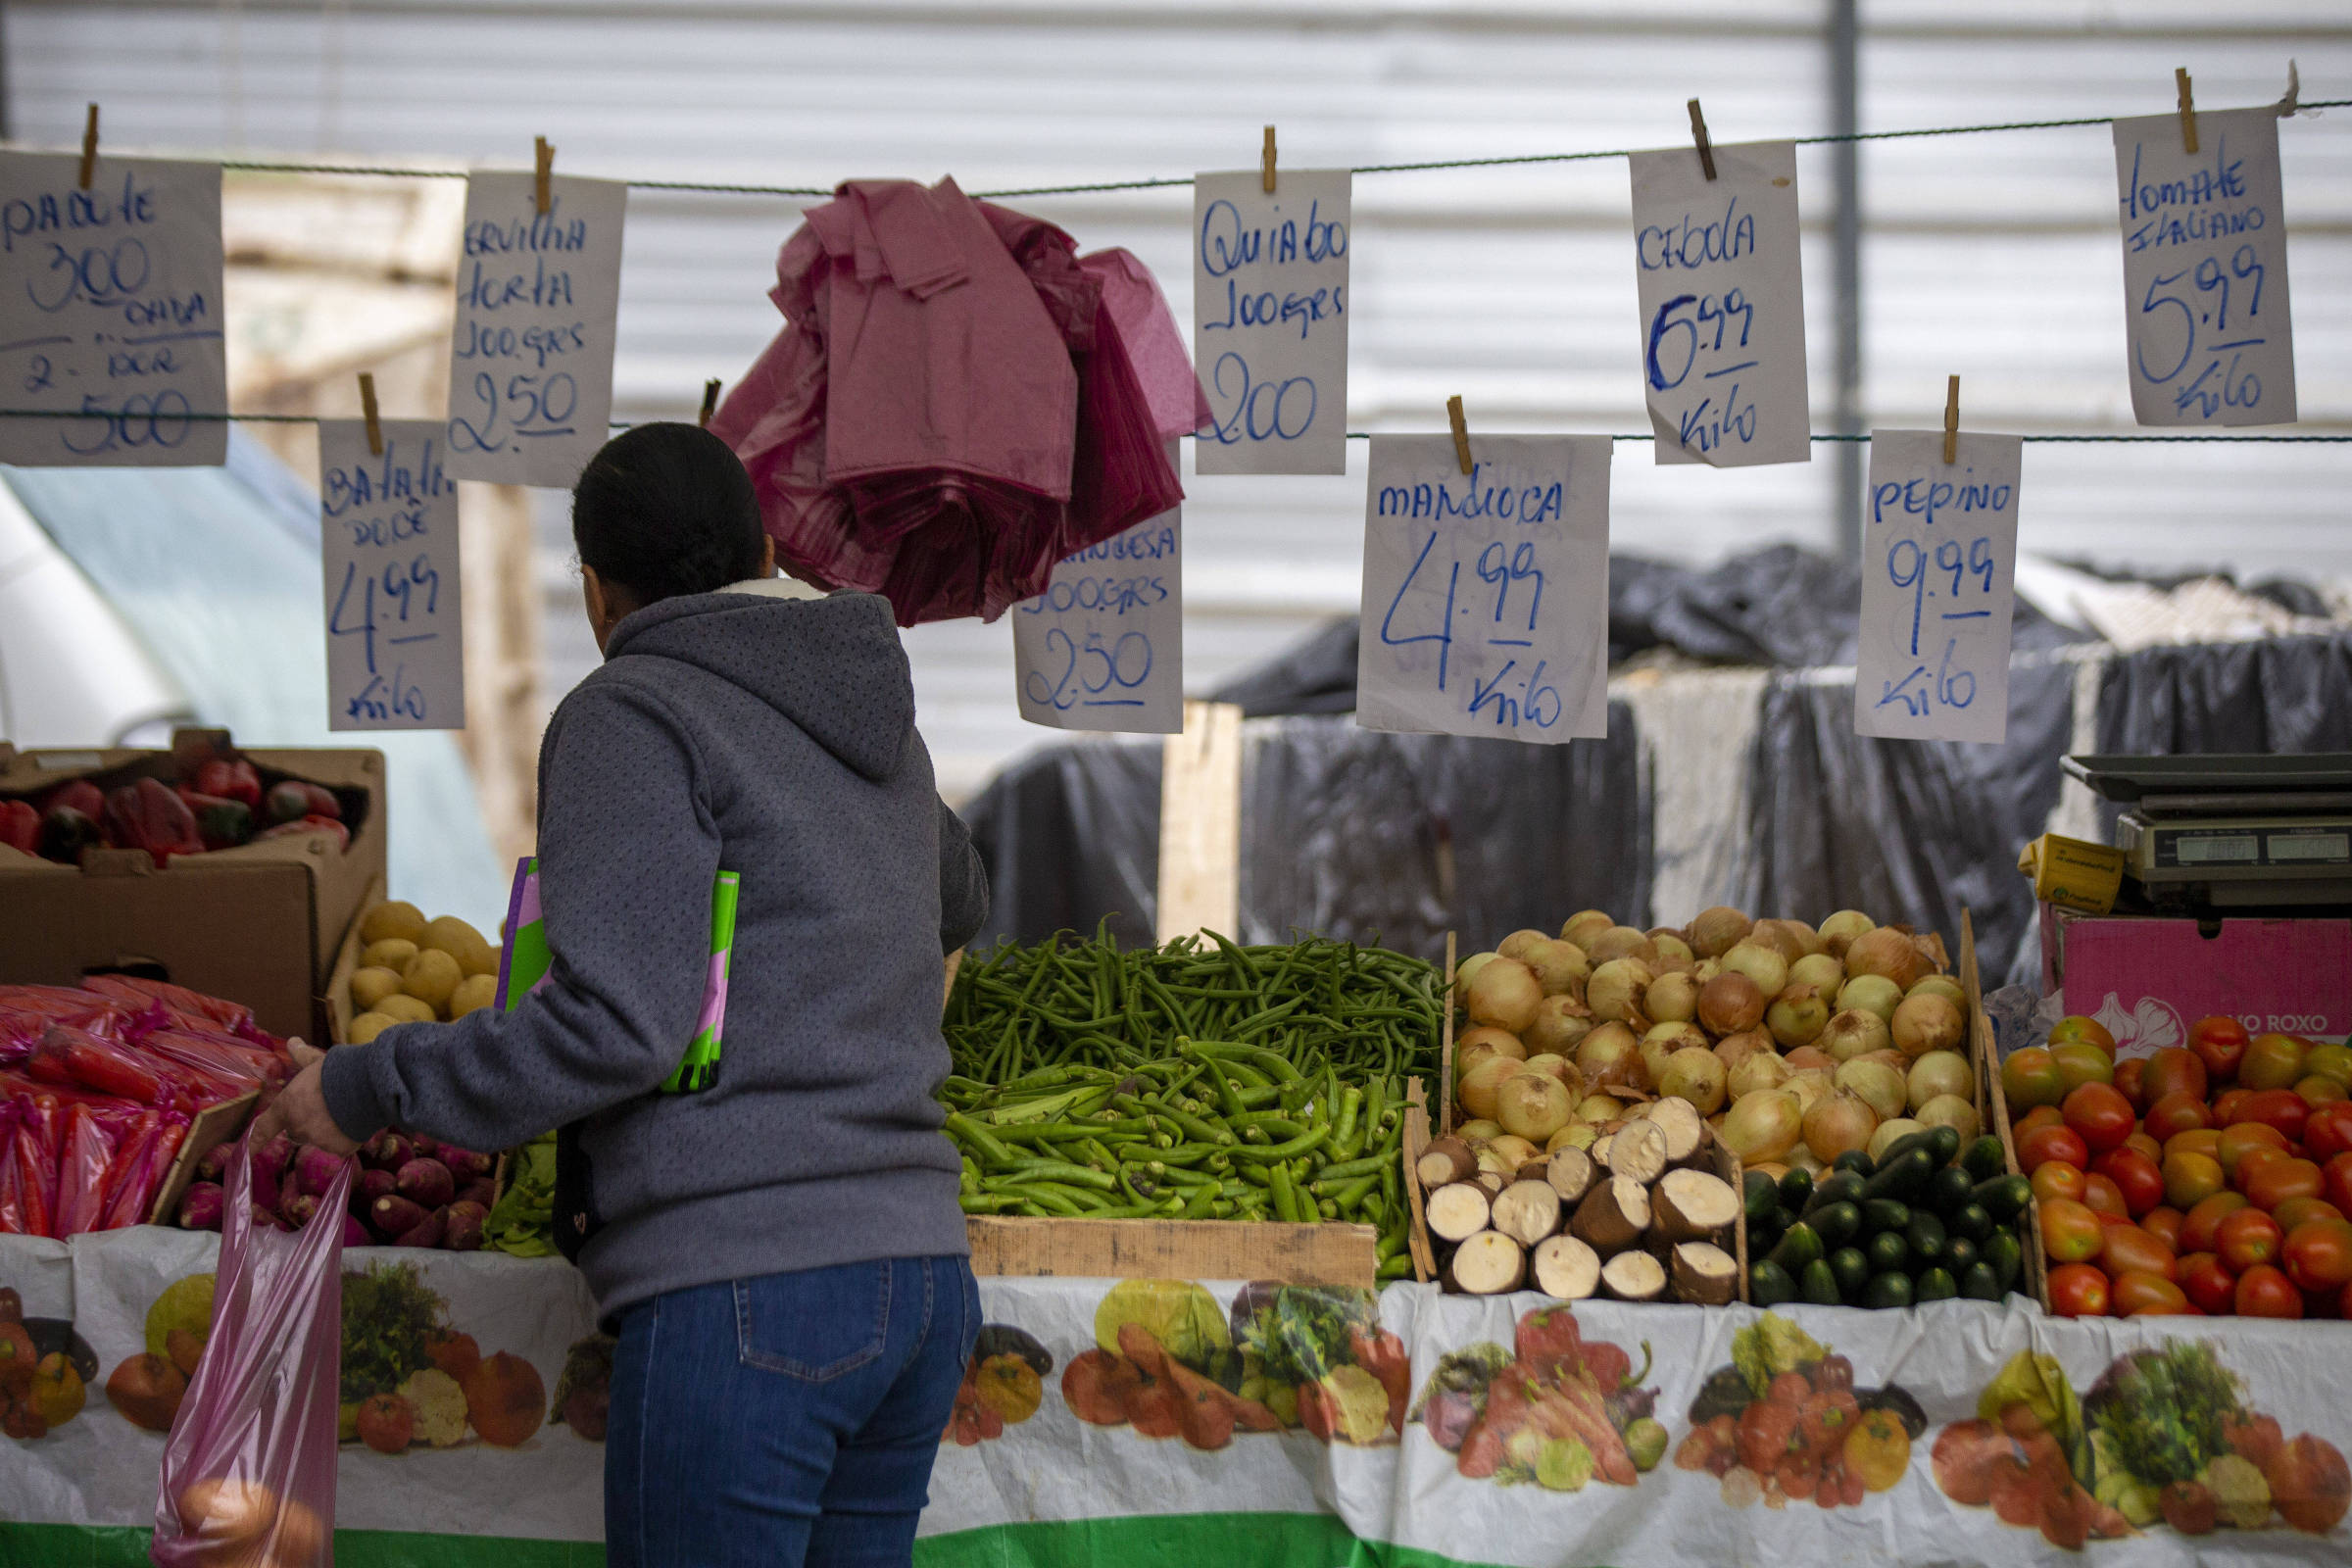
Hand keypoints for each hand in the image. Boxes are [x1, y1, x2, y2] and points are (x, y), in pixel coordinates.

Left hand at [250, 1039, 363, 1156]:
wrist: (367, 1085)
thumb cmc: (338, 1070)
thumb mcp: (316, 1061)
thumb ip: (301, 1055)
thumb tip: (293, 1040)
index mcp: (287, 1107)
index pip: (263, 1128)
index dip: (253, 1142)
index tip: (246, 1152)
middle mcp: (298, 1127)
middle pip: (297, 1132)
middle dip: (307, 1124)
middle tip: (325, 1108)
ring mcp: (318, 1140)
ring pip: (320, 1139)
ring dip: (329, 1130)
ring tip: (346, 1111)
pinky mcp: (339, 1148)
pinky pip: (341, 1146)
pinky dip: (348, 1137)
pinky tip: (357, 1122)